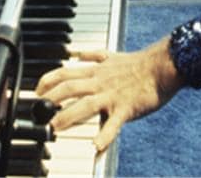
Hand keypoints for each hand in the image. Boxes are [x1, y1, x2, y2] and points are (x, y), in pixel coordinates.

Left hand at [36, 39, 182, 151]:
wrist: (163, 65)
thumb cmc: (139, 63)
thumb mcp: (111, 55)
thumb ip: (93, 56)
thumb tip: (76, 54)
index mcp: (95, 70)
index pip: (64, 71)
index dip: (47, 80)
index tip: (36, 90)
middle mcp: (100, 81)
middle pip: (69, 88)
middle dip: (50, 100)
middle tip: (39, 113)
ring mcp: (112, 95)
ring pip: (85, 105)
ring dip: (67, 117)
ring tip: (55, 128)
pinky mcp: (126, 108)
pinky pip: (113, 124)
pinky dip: (104, 136)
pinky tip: (95, 146)